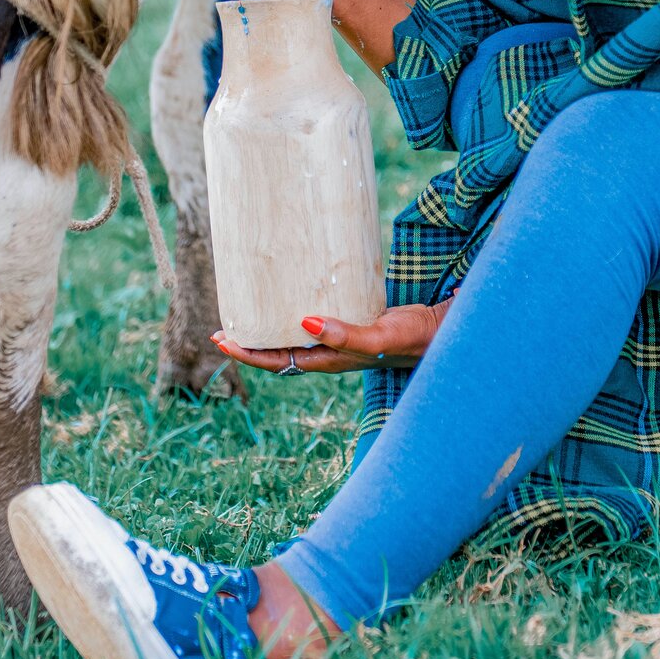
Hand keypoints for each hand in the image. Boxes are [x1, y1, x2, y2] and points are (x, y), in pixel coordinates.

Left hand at [211, 301, 452, 374]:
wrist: (437, 333)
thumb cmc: (409, 339)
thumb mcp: (376, 337)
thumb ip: (344, 334)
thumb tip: (304, 323)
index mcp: (327, 360)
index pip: (276, 361)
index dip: (247, 354)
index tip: (222, 340)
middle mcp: (327, 352)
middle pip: (278, 352)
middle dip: (249, 342)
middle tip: (223, 327)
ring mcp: (337, 339)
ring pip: (292, 338)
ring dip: (268, 328)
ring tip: (248, 311)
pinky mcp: (348, 323)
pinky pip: (311, 321)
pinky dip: (292, 312)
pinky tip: (291, 296)